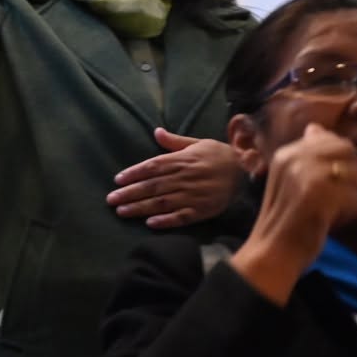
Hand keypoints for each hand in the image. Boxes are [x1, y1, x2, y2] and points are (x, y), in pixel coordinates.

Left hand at [108, 131, 241, 229]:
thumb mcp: (197, 143)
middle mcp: (184, 177)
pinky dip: (166, 221)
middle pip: (152, 186)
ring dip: (140, 208)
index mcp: (182, 160)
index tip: (117, 180)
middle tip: (111, 200)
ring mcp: (193, 195)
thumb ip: (174, 142)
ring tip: (122, 212)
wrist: (245, 171)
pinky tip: (150, 224)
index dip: (134, 173)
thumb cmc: (219, 156)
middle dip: (129, 193)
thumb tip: (156, 131)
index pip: (152, 167)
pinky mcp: (202, 210)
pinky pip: (181, 217)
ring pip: (162, 202)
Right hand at [228, 125, 356, 304]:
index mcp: (286, 153)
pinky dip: (349, 209)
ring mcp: (306, 174)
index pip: (330, 139)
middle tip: (331, 199)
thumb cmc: (285, 221)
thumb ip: (306, 155)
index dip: (338, 163)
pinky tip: (330, 219)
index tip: (324, 187)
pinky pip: (353, 193)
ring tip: (329, 209)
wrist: (272, 253)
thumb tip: (317, 128)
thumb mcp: (289, 179)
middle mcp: (294, 158)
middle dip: (348, 175)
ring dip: (350, 193)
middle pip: (346, 150)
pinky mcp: (318, 194)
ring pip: (354, 170)